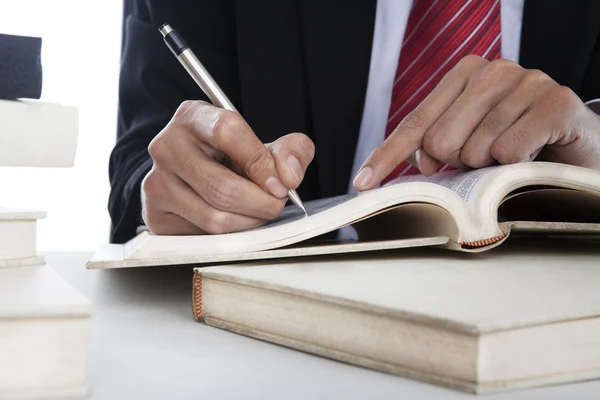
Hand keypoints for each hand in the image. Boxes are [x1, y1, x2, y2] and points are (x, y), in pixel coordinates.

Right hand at [142, 100, 314, 234]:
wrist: (189, 172)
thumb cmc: (228, 157)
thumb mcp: (261, 144)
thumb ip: (289, 151)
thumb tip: (289, 176)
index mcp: (194, 117)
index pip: (228, 132)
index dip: (261, 163)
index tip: (281, 184)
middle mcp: (167, 146)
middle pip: (222, 187)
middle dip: (261, 203)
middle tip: (275, 204)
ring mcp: (157, 182)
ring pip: (214, 218)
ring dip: (248, 222)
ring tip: (257, 211)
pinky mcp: (156, 215)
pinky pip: (202, 236)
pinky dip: (229, 235)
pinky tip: (234, 220)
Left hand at [354, 55, 599, 189]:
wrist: (580, 143)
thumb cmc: (521, 142)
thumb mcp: (473, 142)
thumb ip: (440, 147)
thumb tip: (420, 163)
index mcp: (464, 75)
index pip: (415, 122)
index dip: (386, 156)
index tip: (363, 184)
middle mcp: (492, 71)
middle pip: (440, 141)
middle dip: (459, 164)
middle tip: (486, 160)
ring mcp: (526, 81)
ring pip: (475, 149)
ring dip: (491, 166)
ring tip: (513, 156)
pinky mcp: (555, 101)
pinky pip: (509, 150)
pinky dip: (516, 165)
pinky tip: (532, 154)